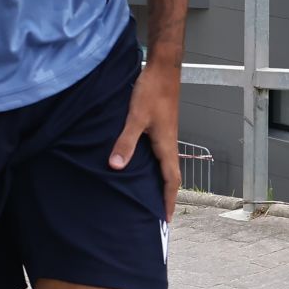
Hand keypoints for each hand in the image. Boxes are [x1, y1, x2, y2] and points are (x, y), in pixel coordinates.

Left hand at [109, 61, 180, 221]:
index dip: (168, 200)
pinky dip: (154, 167)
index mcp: (166, 144)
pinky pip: (159, 154)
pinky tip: (141, 166)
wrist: (163, 68)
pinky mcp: (160, 126)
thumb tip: (116, 167)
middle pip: (171, 176)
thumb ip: (125, 142)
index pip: (171, 180)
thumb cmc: (152, 90)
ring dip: (160, 182)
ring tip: (149, 196)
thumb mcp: (136, 117)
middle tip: (158, 214)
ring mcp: (165, 134)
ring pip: (165, 164)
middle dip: (165, 196)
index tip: (166, 220)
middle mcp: (169, 142)